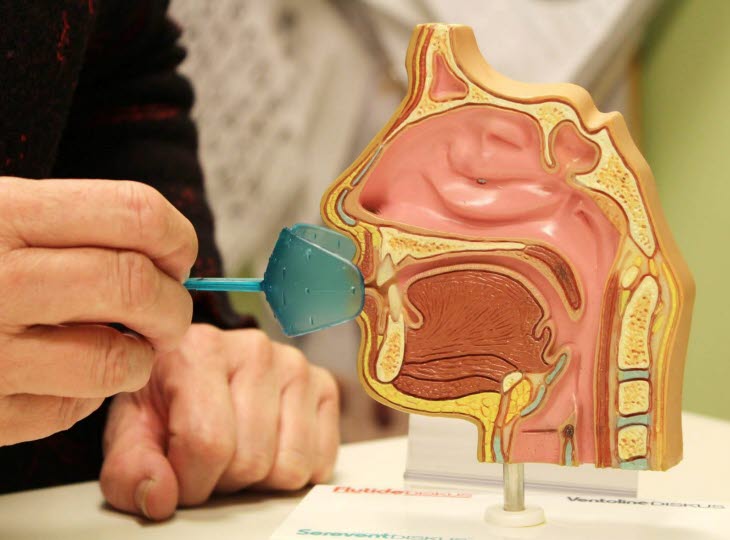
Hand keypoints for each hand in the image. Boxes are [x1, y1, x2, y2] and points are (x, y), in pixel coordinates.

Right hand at [0, 177, 196, 445]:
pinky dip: (88, 395)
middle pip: (137, 287)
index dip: (176, 237)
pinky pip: (72, 410)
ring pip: (116, 360)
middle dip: (172, 304)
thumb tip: (172, 250)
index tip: (178, 257)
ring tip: (123, 346)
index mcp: (1, 214)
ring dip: (139, 356)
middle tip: (167, 311)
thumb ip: (77, 223)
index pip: (135, 213)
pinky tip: (64, 375)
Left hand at [100, 324, 339, 519]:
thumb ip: (129, 470)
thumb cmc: (165, 401)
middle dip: (224, 479)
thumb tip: (161, 497)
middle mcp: (254, 348)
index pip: (208, 443)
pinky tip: (268, 445)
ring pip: (289, 467)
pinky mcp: (324, 386)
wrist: (197, 374)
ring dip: (259, 478)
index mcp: (200, 349)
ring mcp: (295, 365)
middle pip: (250, 460)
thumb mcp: (130, 433)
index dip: (189, 482)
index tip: (176, 475)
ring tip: (237, 448)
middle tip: (208, 459)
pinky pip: (320, 462)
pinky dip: (291, 470)